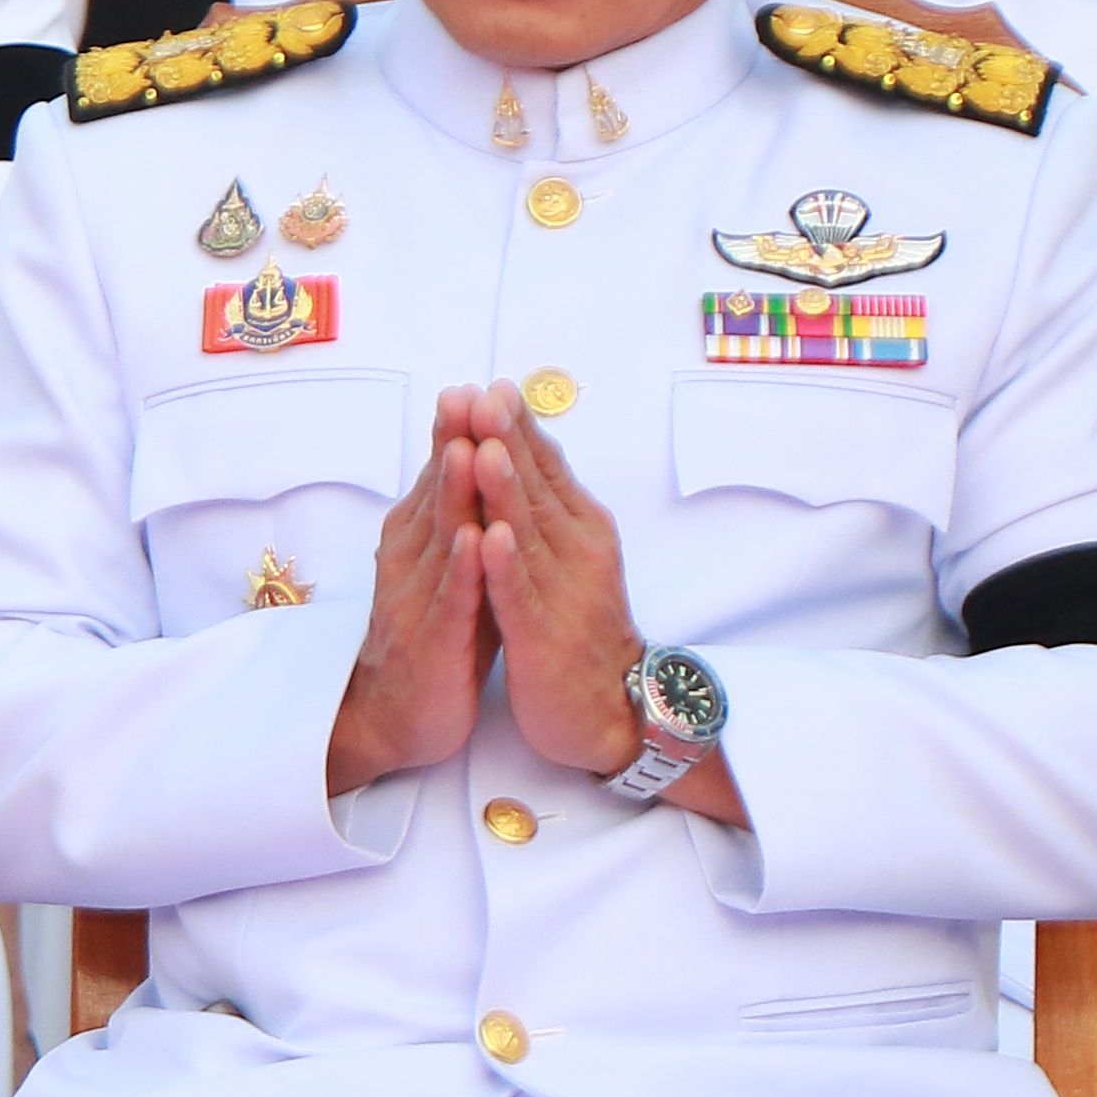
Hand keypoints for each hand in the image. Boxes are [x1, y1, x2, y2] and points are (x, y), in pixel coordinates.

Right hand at [321, 388, 502, 795]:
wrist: (396, 716)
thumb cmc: (436, 636)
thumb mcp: (448, 569)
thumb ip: (461, 519)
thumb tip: (481, 462)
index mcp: (416, 543)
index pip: (438, 479)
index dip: (454, 435)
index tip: (473, 387)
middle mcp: (410, 563)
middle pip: (434, 495)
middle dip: (451, 445)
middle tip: (465, 396)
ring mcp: (418, 602)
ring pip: (439, 540)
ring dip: (453, 494)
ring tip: (467, 449)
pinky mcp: (434, 644)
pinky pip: (451, 601)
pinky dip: (463, 570)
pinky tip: (477, 542)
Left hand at [485, 396, 731, 815]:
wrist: (611, 711)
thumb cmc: (578, 628)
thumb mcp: (570, 558)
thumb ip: (551, 507)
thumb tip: (529, 448)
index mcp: (581, 530)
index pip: (548, 469)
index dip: (520, 428)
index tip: (493, 385)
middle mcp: (578, 553)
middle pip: (538, 488)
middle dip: (509, 441)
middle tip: (485, 394)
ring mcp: (562, 594)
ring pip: (529, 534)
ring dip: (507, 489)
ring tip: (486, 445)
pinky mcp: (544, 636)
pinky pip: (522, 595)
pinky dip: (507, 565)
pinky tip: (491, 537)